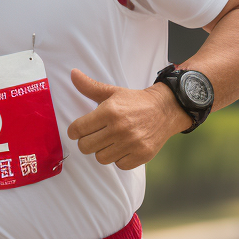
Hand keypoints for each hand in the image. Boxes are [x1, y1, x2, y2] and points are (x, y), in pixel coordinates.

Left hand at [67, 69, 189, 169]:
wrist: (165, 109)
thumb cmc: (135, 102)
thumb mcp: (113, 92)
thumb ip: (90, 86)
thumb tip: (73, 73)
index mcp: (110, 111)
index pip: (78, 129)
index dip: (75, 131)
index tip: (79, 130)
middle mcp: (120, 128)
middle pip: (86, 147)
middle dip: (87, 142)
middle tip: (95, 136)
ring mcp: (132, 143)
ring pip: (101, 158)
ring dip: (103, 151)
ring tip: (111, 141)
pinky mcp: (142, 155)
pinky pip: (119, 165)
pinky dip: (119, 159)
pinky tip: (124, 147)